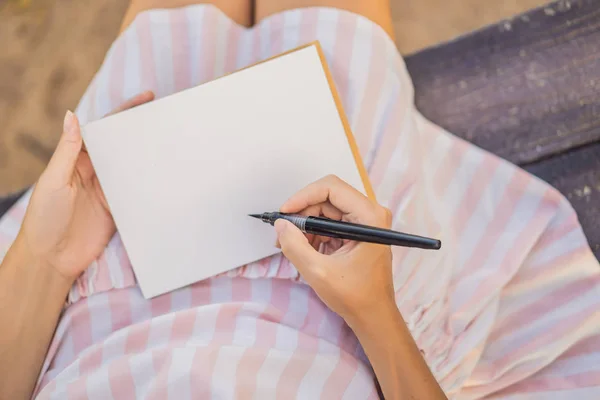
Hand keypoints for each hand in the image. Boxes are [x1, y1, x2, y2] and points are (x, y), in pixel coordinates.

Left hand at [16, 91, 154, 282]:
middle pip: (121, 146)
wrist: (51, 258)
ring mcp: (108, 191)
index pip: (103, 130)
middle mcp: (95, 172)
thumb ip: (67, 150)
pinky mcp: (118, 210)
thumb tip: (71, 115)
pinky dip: (149, 184)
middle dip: (141, 131)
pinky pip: (136, 192)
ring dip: (148, 156)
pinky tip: (165, 175)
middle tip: (166, 116)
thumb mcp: (54, 180)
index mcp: (77, 160)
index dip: (123, 113)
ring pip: (132, 167)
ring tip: (171, 142)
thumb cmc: (44, 217)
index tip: (146, 98)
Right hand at [275, 175, 393, 324]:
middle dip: (302, 214)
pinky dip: (314, 233)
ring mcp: (365, 222)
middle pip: (327, 198)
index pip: (331, 188)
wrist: (374, 316)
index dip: (304, 196)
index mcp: (370, 217)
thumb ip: (295, 246)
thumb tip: (280, 225)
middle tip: (283, 233)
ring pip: (326, 210)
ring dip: (306, 225)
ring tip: (290, 245)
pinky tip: (304, 250)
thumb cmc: (355, 296)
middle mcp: (370, 214)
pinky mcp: (357, 232)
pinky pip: (330, 222)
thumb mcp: (318, 272)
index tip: (284, 213)